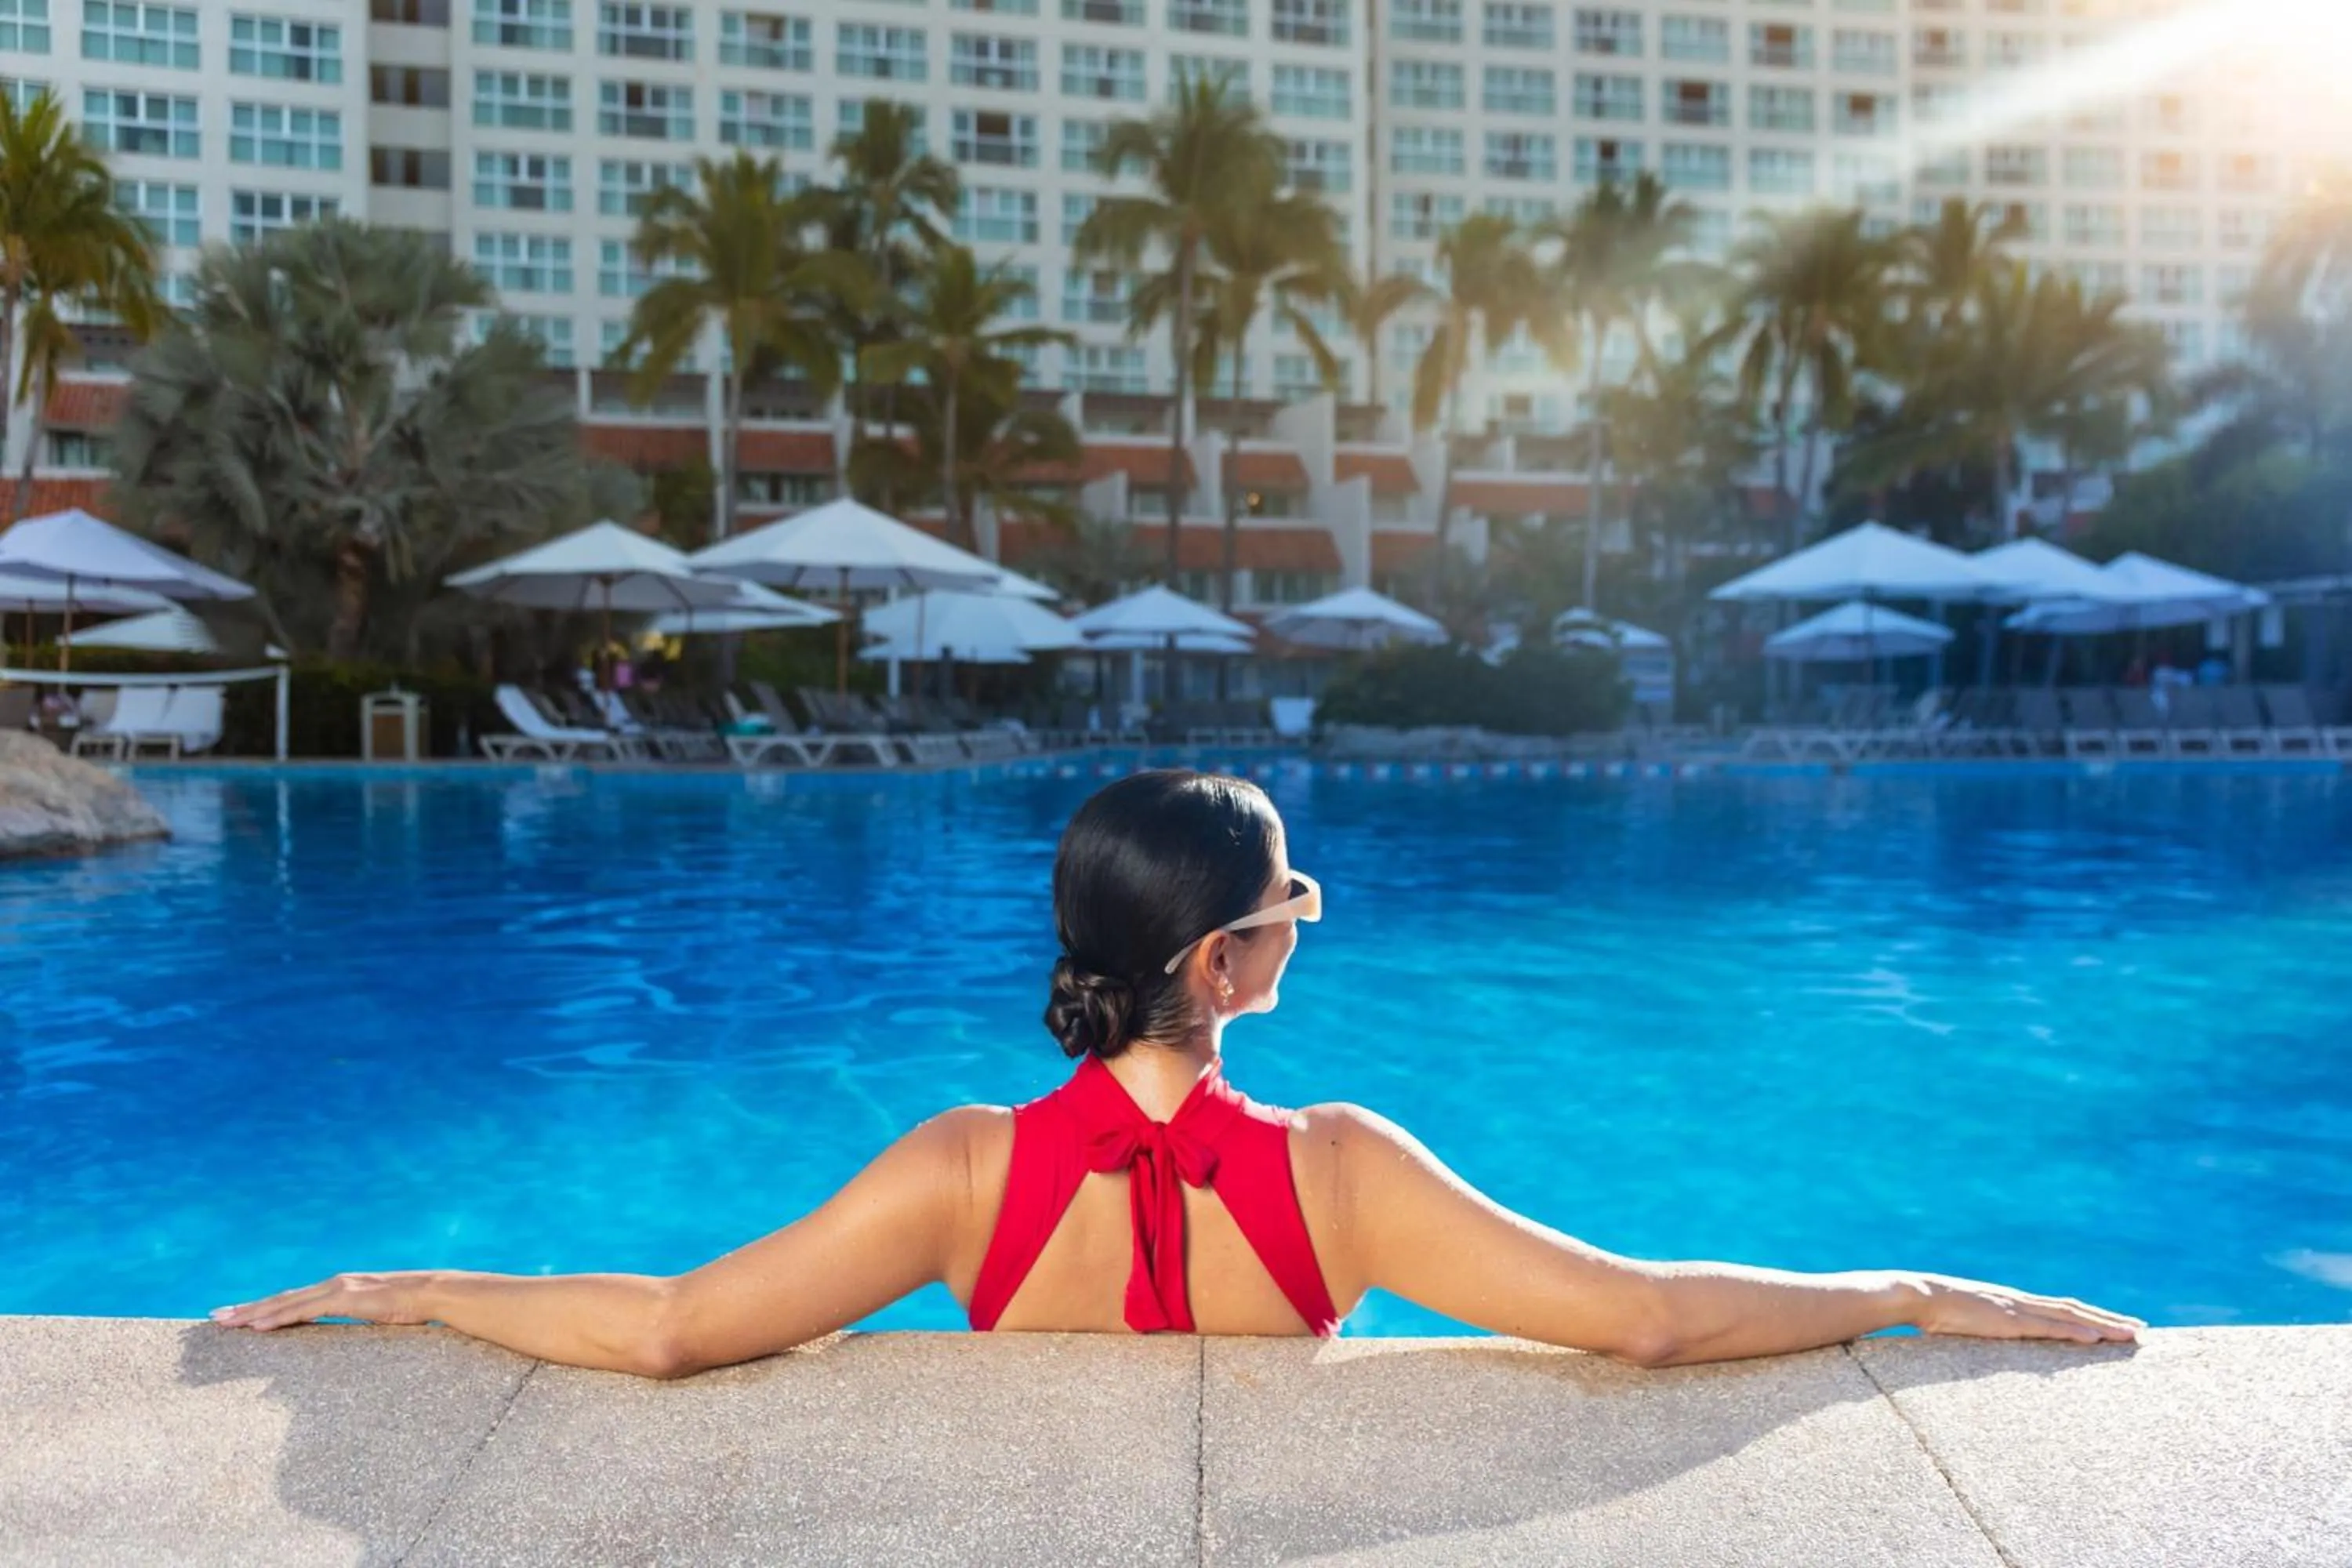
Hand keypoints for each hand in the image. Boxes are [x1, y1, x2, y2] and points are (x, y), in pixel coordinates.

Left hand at [210, 1271, 437, 1331]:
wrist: (432, 1293)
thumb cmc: (409, 1307)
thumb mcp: (375, 1315)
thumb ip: (354, 1321)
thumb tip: (339, 1343)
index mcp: (337, 1289)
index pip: (292, 1299)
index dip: (263, 1307)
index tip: (237, 1315)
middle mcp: (331, 1284)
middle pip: (280, 1298)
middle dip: (246, 1308)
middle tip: (214, 1317)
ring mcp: (336, 1289)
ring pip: (285, 1303)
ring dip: (252, 1313)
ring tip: (225, 1322)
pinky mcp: (344, 1298)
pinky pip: (304, 1310)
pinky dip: (279, 1317)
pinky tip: (258, 1326)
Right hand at [1905, 1271, 2143, 1344]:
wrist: (1919, 1295)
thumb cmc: (1938, 1311)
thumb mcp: (1969, 1321)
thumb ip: (1987, 1328)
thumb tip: (1994, 1340)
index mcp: (2015, 1303)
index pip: (2062, 1308)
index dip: (2091, 1315)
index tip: (2116, 1323)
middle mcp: (2023, 1302)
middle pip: (2076, 1309)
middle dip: (2109, 1320)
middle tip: (2141, 1329)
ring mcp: (2017, 1309)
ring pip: (2071, 1316)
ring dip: (2103, 1325)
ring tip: (2131, 1334)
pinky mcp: (2009, 1320)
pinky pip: (2049, 1327)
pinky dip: (2075, 1332)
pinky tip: (2095, 1338)